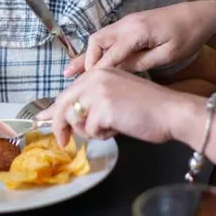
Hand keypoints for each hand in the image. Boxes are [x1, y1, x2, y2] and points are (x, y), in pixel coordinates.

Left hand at [37, 68, 190, 145]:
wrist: (172, 112)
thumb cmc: (149, 108)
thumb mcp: (116, 97)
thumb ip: (94, 101)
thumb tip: (70, 117)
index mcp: (98, 73)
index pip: (67, 93)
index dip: (53, 111)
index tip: (43, 121)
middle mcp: (95, 77)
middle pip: (63, 105)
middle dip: (60, 127)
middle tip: (63, 142)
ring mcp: (98, 91)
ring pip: (74, 119)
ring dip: (88, 132)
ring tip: (109, 129)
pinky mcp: (104, 107)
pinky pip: (90, 130)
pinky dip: (102, 136)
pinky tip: (118, 129)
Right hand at [64, 1, 215, 76]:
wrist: (199, 15)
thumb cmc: (187, 37)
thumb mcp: (167, 55)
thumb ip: (141, 63)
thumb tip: (118, 71)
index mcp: (136, 32)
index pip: (109, 55)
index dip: (96, 73)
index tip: (85, 90)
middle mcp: (127, 24)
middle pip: (96, 42)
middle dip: (86, 62)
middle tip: (78, 82)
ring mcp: (127, 22)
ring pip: (99, 38)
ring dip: (88, 56)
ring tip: (71, 72)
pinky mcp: (130, 25)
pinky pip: (108, 38)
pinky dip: (97, 51)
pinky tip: (90, 62)